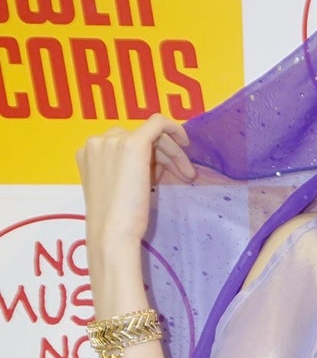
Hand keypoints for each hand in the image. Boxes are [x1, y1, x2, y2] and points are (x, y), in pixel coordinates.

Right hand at [76, 115, 195, 281]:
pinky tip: (185, 143)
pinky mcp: (133, 143)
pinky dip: (173, 128)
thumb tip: (155, 165)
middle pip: (137, 138)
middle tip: (182, 175)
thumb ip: (126, 172)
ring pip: (150, 135)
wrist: (112, 234)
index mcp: (88, 154)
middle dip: (163, 155)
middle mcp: (97, 142)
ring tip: (187, 175)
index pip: (123, 145)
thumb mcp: (118, 190)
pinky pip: (157, 123)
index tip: (163, 175)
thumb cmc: (116, 223)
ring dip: (171, 153)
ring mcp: (112, 141)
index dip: (148, 157)